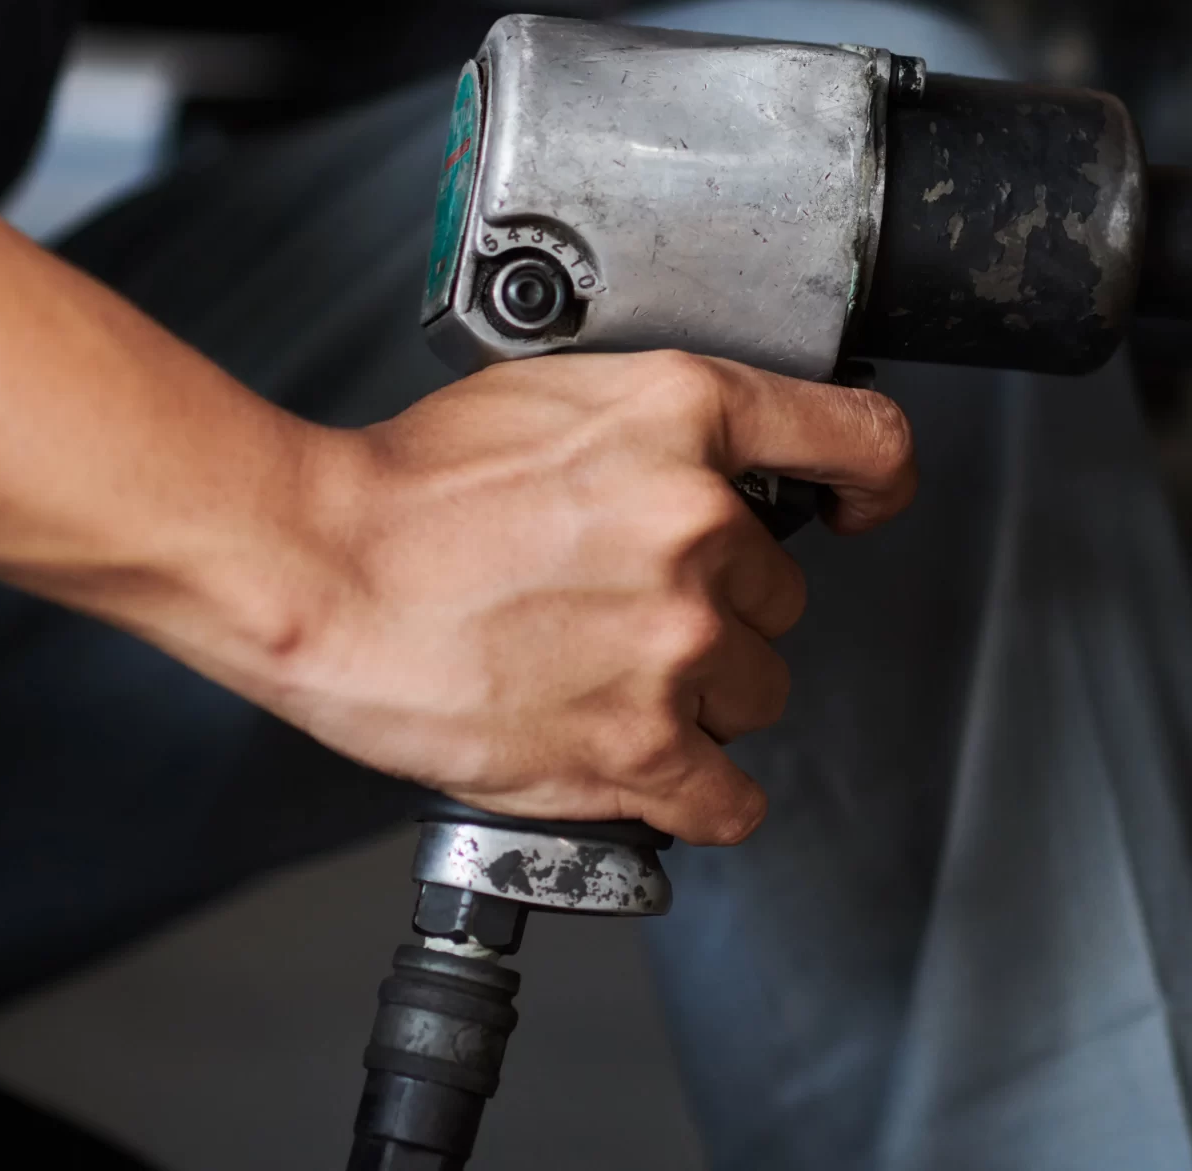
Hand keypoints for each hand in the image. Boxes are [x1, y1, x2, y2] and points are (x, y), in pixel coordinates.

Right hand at [261, 352, 914, 844]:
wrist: (317, 565)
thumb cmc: (408, 485)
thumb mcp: (561, 396)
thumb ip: (662, 430)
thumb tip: (717, 466)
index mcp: (688, 418)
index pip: (862, 441)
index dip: (874, 481)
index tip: (861, 505)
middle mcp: (701, 526)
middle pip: (782, 592)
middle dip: (722, 603)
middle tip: (626, 604)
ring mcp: (676, 640)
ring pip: (759, 688)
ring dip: (706, 692)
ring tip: (609, 673)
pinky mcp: (637, 743)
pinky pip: (729, 796)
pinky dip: (706, 794)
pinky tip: (670, 773)